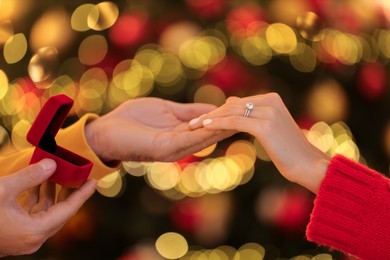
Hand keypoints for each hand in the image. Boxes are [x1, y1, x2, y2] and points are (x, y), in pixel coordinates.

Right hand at [0, 159, 96, 256]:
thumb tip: (52, 164)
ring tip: (57, 173)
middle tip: (79, 174)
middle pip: (59, 212)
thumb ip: (30, 176)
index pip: (68, 210)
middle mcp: (32, 238)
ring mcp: (23, 238)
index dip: (82, 194)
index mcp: (35, 232)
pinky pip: (32, 215)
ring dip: (50, 193)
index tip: (94, 181)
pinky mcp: (14, 234)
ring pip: (45, 213)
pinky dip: (36, 199)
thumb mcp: (3, 190)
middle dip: (68, 192)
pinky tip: (37, 183)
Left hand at [85, 97, 234, 161]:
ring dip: (223, 128)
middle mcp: (181, 144)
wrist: (107, 130)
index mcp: (182, 134)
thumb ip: (189, 112)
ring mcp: (174, 148)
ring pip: (204, 138)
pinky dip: (205, 132)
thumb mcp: (167, 110)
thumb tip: (214, 108)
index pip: (209, 126)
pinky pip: (189, 139)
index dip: (227, 117)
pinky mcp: (164, 147)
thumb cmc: (133, 119)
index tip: (245, 107)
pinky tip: (219, 123)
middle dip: (230, 123)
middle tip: (252, 114)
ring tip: (242, 118)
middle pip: (211, 133)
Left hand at [188, 93, 329, 193]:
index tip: (202, 119)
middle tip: (192, 122)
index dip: (218, 111)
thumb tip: (231, 100)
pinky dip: (218, 124)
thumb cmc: (289, 151)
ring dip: (209, 119)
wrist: (308, 165)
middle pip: (232, 105)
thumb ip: (252, 112)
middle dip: (210, 114)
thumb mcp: (269, 126)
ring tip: (192, 125)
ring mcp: (268, 111)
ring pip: (231, 112)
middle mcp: (270, 101)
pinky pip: (235, 122)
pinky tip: (204, 127)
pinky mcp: (264, 125)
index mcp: (272, 99)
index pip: (237, 102)